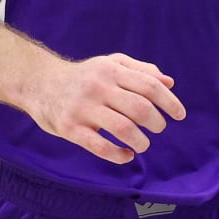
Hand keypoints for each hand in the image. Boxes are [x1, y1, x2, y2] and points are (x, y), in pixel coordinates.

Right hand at [26, 53, 185, 163]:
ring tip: (143, 144)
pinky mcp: (69, 127)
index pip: (149, 85)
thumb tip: (170, 83)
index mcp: (111, 70)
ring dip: (141, 141)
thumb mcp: (110, 64)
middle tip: (158, 128)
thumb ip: (140, 71)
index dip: (169, 102)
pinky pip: (99, 146)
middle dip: (157, 123)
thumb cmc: (84, 76)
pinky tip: (126, 155)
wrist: (39, 83)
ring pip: (123, 128)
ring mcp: (82, 108)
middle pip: (140, 108)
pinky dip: (119, 155)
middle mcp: (98, 87)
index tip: (179, 115)